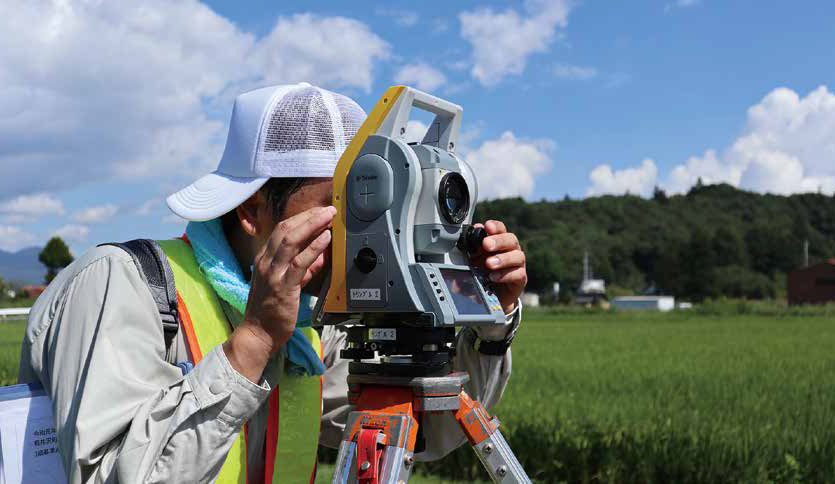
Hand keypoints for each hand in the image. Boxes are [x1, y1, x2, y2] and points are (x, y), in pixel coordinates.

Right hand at [242, 205, 334, 352]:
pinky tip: (326, 239)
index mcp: (265, 259)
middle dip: (308, 216)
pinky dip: (314, 247)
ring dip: (312, 225)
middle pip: (285, 228)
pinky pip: (299, 262)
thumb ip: (304, 268)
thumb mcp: (288, 283)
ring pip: (290, 240)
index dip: (302, 218)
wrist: (258, 334)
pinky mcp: (283, 287)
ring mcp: (272, 273)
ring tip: (329, 216)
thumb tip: (322, 254)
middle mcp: (266, 262)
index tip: (319, 212)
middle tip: (328, 209)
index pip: (281, 230)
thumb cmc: (271, 310)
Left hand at [474, 220, 526, 313]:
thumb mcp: (472, 263)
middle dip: (498, 241)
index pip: (500, 229)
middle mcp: (511, 250)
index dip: (495, 226)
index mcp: (499, 242)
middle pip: (511, 239)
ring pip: (517, 256)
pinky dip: (505, 275)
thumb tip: (463, 244)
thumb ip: (469, 253)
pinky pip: (518, 274)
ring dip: (502, 258)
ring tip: (489, 264)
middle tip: (486, 244)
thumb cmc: (482, 274)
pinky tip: (493, 277)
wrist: (491, 296)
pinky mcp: (520, 279)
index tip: (487, 226)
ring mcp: (517, 265)